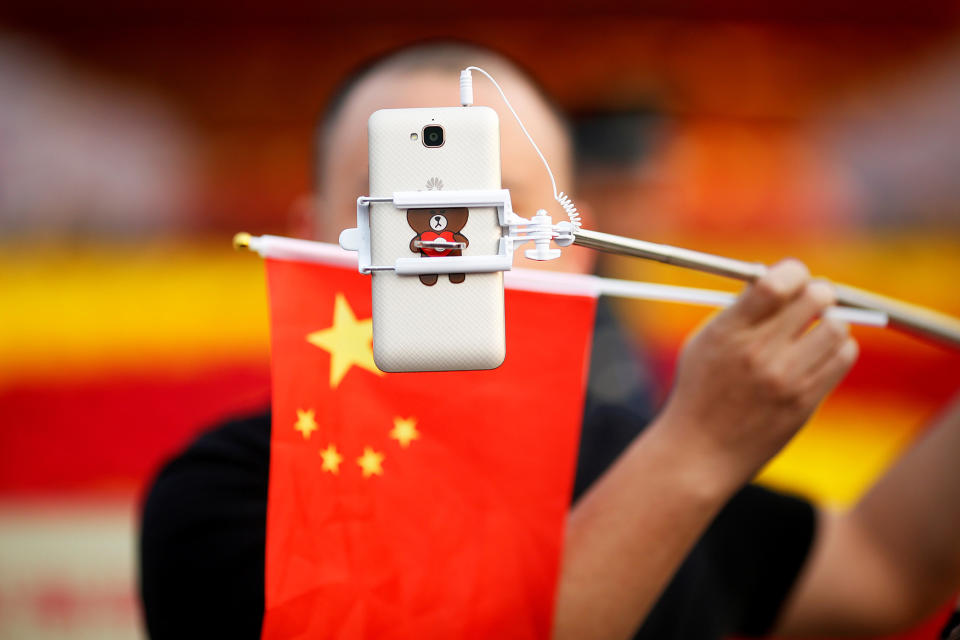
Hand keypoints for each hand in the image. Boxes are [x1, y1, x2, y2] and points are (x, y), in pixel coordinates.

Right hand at [656, 259, 858, 485]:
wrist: (700, 452)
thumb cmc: (700, 391)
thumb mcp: (705, 342)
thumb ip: (740, 309)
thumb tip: (777, 276)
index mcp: (728, 332)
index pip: (775, 283)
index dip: (792, 271)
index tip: (793, 276)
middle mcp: (757, 353)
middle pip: (815, 299)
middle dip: (817, 293)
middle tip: (812, 299)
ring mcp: (784, 379)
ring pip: (836, 328)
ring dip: (830, 322)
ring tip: (815, 330)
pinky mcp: (804, 402)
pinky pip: (842, 357)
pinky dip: (838, 348)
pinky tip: (819, 353)